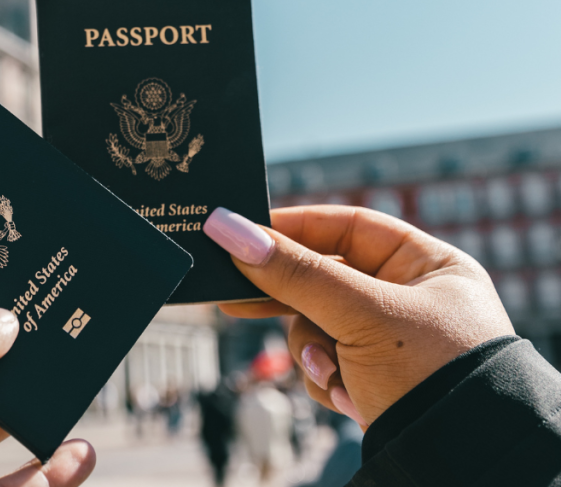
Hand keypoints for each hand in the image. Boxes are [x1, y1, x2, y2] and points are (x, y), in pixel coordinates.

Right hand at [205, 205, 513, 425]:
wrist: (459, 460)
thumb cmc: (431, 373)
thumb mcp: (361, 315)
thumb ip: (295, 273)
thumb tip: (230, 228)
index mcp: (427, 265)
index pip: (348, 227)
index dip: (295, 228)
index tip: (244, 234)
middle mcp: (410, 297)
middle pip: (324, 279)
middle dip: (291, 301)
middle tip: (235, 299)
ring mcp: (390, 340)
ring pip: (316, 325)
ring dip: (314, 352)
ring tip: (331, 373)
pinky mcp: (374, 377)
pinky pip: (325, 362)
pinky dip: (327, 379)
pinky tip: (348, 397)